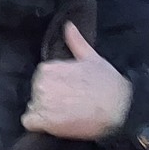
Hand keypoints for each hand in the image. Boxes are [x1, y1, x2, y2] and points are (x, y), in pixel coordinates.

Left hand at [22, 23, 131, 141]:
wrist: (119, 108)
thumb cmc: (108, 83)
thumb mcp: (92, 58)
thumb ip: (76, 41)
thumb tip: (68, 25)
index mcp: (48, 68)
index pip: (41, 77)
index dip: (54, 85)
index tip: (69, 89)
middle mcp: (41, 84)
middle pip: (36, 92)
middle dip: (49, 98)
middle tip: (70, 101)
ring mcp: (42, 103)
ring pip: (33, 107)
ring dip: (45, 112)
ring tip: (66, 112)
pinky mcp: (44, 122)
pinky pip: (29, 122)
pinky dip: (38, 124)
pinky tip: (54, 123)